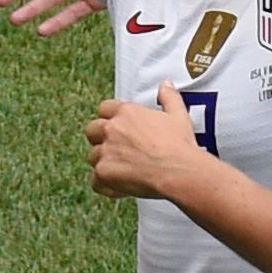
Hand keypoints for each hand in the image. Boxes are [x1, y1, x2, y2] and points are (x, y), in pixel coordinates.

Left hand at [87, 89, 213, 200]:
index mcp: (126, 113)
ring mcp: (105, 151)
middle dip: (100, 139)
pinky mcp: (103, 173)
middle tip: (116, 149)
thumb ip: (169, 97)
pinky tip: (120, 187)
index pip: (104, 108)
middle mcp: (111, 129)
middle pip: (92, 130)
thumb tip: (166, 85)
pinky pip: (95, 182)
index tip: (117, 126)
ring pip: (93, 157)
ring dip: (104, 163)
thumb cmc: (179, 145)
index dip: (109, 118)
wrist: (179, 171)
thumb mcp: (178, 115)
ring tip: (123, 170)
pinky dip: (106, 186)